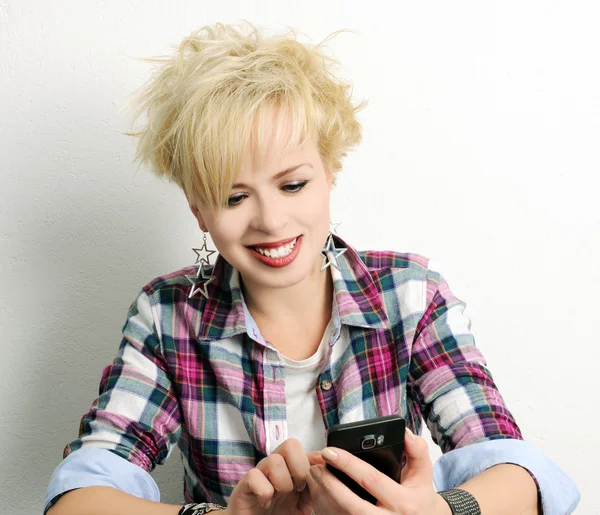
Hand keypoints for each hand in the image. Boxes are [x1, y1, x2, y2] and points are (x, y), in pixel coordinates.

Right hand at [225, 438, 314, 514]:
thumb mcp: (303, 504)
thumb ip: (314, 488)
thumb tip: (326, 469)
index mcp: (290, 467)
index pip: (304, 448)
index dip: (314, 459)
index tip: (318, 476)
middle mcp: (275, 466)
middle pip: (291, 444)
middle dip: (299, 469)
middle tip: (297, 489)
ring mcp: (259, 473)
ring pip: (274, 460)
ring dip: (282, 483)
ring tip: (279, 498)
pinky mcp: (244, 484)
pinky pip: (254, 476)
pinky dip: (264, 492)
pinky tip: (265, 503)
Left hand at [305, 428, 450, 514]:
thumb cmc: (421, 502)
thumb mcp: (423, 476)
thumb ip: (416, 451)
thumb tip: (404, 432)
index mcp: (403, 502)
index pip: (371, 480)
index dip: (348, 464)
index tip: (330, 451)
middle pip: (351, 505)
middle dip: (329, 484)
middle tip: (315, 467)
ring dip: (323, 498)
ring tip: (313, 478)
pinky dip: (326, 510)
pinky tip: (319, 495)